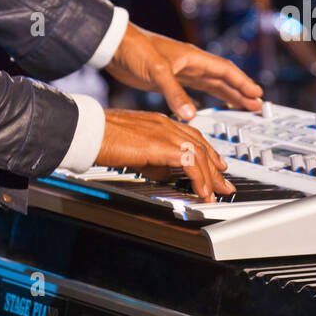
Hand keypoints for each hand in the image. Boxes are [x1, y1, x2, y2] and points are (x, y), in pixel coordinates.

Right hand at [96, 111, 234, 200]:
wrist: (90, 131)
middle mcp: (165, 124)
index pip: (191, 136)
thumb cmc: (103, 138)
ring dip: (210, 176)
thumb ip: (153, 160)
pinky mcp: (161, 145)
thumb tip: (165, 174)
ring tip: (217, 193)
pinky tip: (202, 192)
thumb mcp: (135, 151)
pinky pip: (190, 162)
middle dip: (215, 166)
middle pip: (200, 144)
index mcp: (159, 122)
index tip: (216, 166)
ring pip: (199, 153)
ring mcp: (165, 132)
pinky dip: (200, 179)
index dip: (206, 152)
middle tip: (224, 183)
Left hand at [105, 22, 262, 121]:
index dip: (242, 82)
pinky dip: (204, 98)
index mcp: (192, 58)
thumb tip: (191, 115)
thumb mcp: (157, 72)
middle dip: (240, 92)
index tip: (257, 94)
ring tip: (242, 106)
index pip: (225, 70)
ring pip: (211, 84)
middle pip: (222, 78)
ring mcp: (180, 71)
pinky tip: (207, 106)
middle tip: (257, 105)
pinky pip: (194, 90)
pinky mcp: (169, 79)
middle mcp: (190, 64)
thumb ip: (174, 93)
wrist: (113, 46)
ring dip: (227, 95)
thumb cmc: (135, 50)